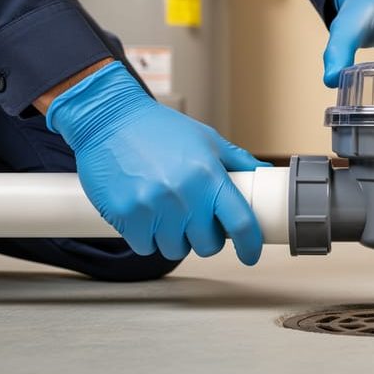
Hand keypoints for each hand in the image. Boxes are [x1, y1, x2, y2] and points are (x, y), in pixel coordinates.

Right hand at [46, 62, 268, 264]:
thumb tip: (264, 175)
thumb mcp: (206, 139)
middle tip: (195, 220)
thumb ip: (237, 161)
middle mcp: (184, 194)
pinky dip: (146, 237)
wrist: (109, 119)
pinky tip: (145, 214)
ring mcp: (153, 207)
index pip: (241, 223)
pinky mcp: (126, 215)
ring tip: (167, 213)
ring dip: (175, 239)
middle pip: (207, 245)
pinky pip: (145, 246)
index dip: (250, 245)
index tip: (250, 254)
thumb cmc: (160, 129)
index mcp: (209, 176)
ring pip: (175, 250)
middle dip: (205, 238)